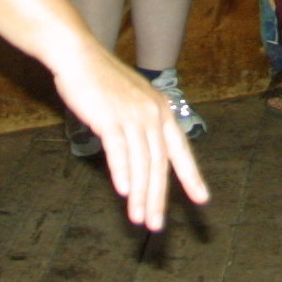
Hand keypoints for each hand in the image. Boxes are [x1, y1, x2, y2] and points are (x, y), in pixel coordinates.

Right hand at [50, 39, 209, 228]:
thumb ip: (139, 127)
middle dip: (159, 198)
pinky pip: (119, 149)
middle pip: (160, 163)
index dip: (192, 176)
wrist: (80, 57)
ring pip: (142, 162)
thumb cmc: (102, 82)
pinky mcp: (110, 116)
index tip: (202, 200)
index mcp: (162, 110)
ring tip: (138, 219)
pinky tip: (122, 192)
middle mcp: (153, 113)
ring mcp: (133, 114)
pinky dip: (122, 172)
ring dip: (140, 195)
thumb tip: (140, 157)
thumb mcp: (131, 102)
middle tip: (156, 225)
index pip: (180, 150)